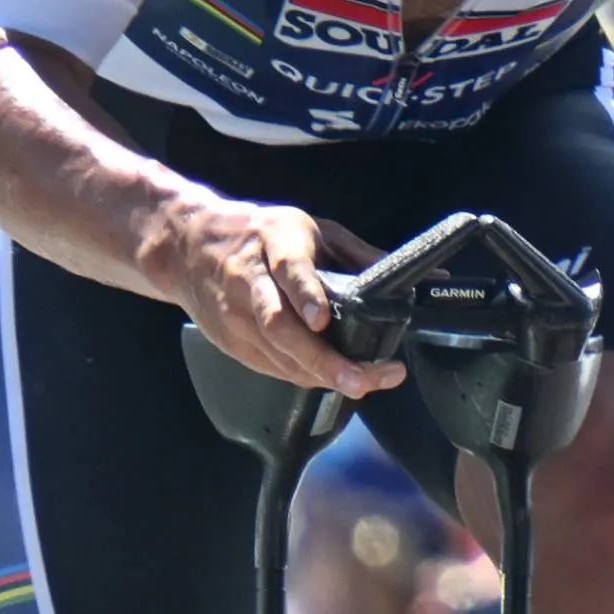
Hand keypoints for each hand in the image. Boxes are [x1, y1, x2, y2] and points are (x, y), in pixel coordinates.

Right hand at [160, 195, 402, 397]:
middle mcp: (250, 282)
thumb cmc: (263, 235)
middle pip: (281, 328)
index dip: (306, 296)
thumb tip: (425, 275)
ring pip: (278, 355)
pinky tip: (334, 378)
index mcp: (274, 242)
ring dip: (321, 375)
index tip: (323, 319)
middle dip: (322, 359)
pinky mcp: (231, 341)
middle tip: (362, 379)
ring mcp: (236, 316)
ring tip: (365, 383)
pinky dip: (304, 376)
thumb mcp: (315, 230)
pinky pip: (272, 367)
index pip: (289, 271)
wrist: (188, 246)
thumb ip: (364, 255)